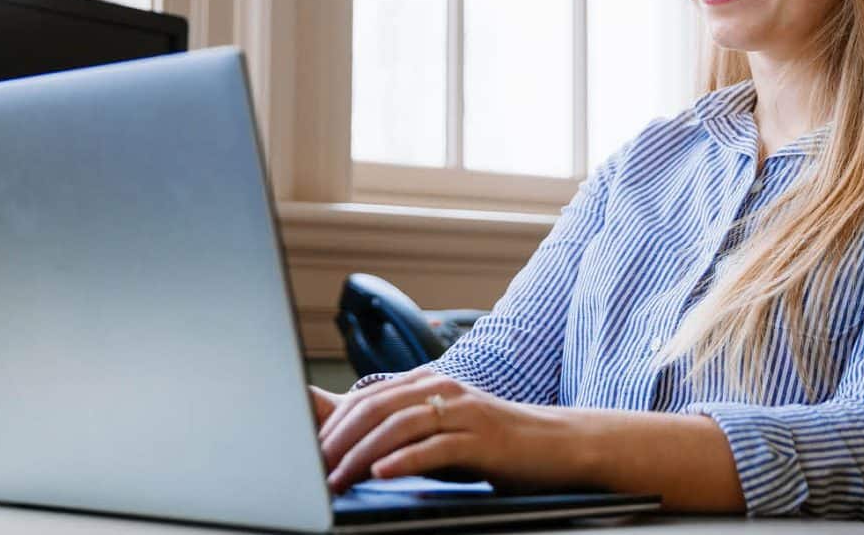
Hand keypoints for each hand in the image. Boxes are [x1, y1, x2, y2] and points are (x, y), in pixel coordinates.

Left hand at [315, 369, 587, 494]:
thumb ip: (401, 432)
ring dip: (362, 455)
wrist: (556, 445)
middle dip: (338, 441)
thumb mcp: (440, 432)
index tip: (307, 454)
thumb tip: (350, 444)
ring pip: (399, 426)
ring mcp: (463, 412)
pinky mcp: (481, 439)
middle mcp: (442, 388)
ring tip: (336, 479)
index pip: (366, 399)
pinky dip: (404, 460)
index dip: (332, 426)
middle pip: (375, 408)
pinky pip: (435, 447)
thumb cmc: (492, 443)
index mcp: (427, 383)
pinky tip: (382, 473)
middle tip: (313, 469)